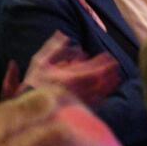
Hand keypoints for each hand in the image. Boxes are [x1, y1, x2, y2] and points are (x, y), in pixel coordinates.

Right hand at [1, 32, 121, 106]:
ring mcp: (79, 102)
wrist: (30, 109)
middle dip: (109, 72)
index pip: (94, 69)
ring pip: (100, 93)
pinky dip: (102, 98)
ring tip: (116, 78)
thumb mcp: (40, 62)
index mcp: (72, 78)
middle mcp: (79, 91)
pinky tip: (105, 94)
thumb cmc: (34, 84)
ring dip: (109, 85)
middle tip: (116, 66)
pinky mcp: (77, 111)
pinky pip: (94, 104)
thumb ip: (54, 48)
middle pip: (101, 81)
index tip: (110, 57)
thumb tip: (64, 34)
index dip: (104, 63)